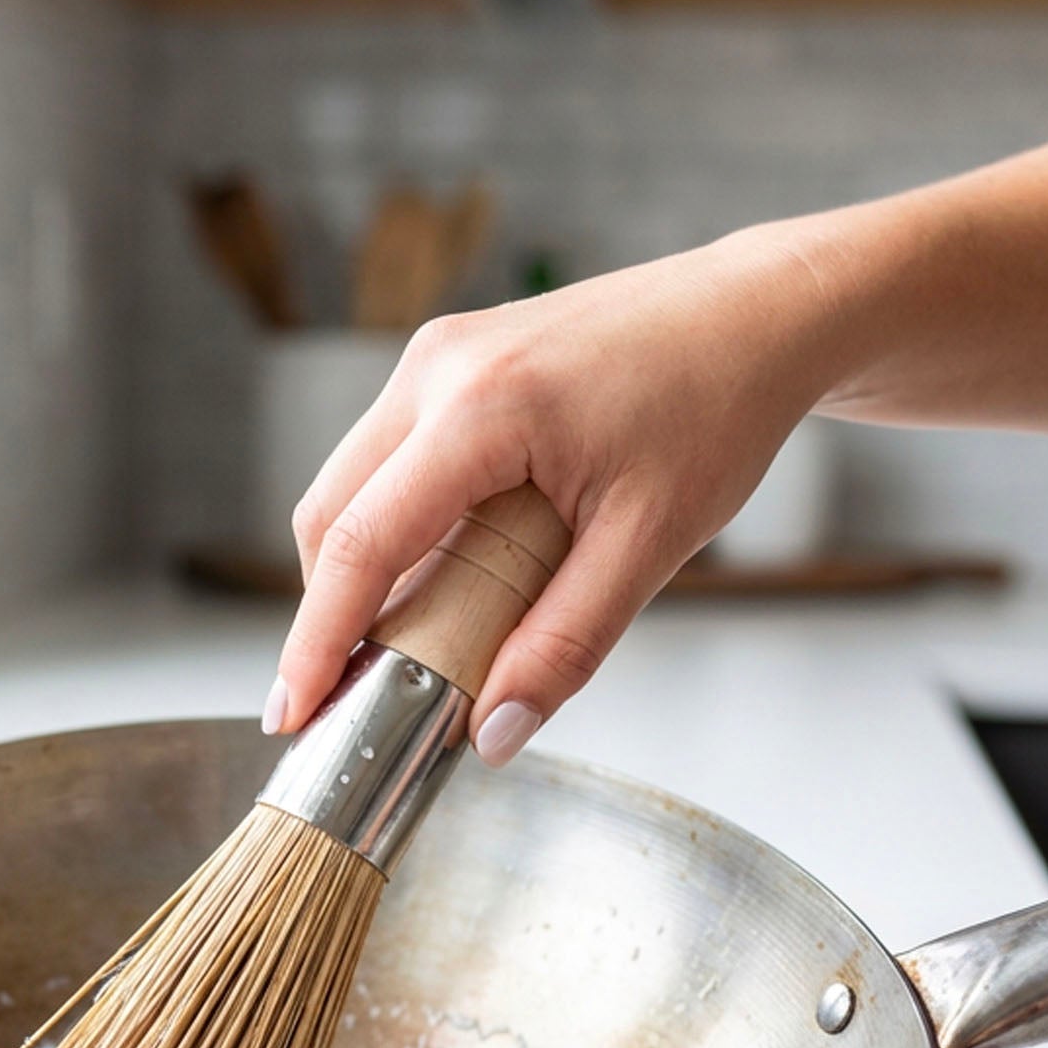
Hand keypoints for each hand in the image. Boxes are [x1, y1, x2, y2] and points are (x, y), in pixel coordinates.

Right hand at [268, 221, 846, 761]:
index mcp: (484, 408)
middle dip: (326, 614)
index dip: (317, 640)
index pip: (363, 542)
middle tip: (341, 699)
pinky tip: (436, 577)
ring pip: (348, 486)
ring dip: (359, 571)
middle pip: (330, 514)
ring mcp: (435, 356)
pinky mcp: (447, 361)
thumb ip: (568, 644)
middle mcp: (437, 369)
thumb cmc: (717, 408)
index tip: (293, 714)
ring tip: (398, 646)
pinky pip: (385, 459)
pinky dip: (390, 526)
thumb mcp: (653, 542)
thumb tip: (494, 734)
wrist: (754, 313)